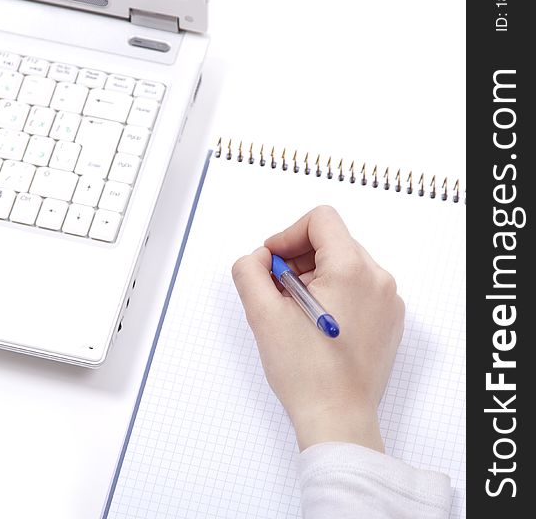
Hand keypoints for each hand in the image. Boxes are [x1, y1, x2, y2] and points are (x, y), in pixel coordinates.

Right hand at [231, 205, 404, 451]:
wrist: (337, 419)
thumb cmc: (306, 372)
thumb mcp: (262, 314)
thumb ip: (250, 271)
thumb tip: (258, 258)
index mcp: (350, 269)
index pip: (320, 220)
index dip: (288, 234)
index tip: (273, 261)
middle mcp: (377, 279)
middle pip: (332, 241)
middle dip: (298, 259)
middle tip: (277, 291)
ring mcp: (388, 301)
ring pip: (344, 264)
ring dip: (314, 277)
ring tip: (295, 312)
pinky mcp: (389, 320)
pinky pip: (358, 288)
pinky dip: (333, 294)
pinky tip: (315, 324)